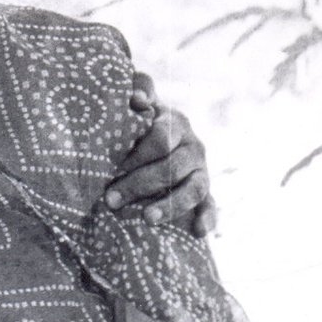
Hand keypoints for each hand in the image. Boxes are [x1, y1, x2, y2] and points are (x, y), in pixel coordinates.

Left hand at [104, 73, 215, 235]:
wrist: (162, 137)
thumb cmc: (141, 123)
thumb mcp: (140, 104)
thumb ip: (139, 89)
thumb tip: (137, 99)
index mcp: (175, 123)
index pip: (159, 139)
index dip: (136, 155)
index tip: (113, 168)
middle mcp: (193, 146)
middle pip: (171, 167)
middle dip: (140, 184)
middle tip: (110, 200)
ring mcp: (202, 170)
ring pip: (193, 188)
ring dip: (170, 205)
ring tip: (146, 219)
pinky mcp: (206, 191)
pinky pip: (211, 205)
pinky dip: (207, 218)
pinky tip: (198, 231)